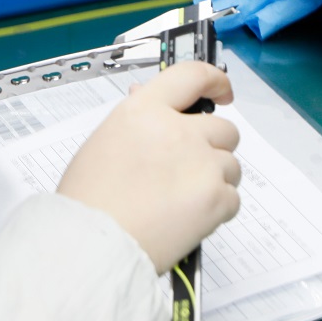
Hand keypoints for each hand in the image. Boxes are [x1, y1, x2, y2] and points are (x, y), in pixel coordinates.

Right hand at [57, 62, 240, 274]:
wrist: (92, 245)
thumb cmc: (89, 200)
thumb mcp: (105, 143)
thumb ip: (137, 121)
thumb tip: (148, 97)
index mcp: (145, 110)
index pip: (192, 75)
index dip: (215, 81)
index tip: (222, 90)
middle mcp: (178, 130)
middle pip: (223, 128)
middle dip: (213, 146)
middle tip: (190, 169)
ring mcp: (201, 163)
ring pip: (231, 165)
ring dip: (214, 180)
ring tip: (180, 201)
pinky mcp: (216, 197)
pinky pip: (232, 198)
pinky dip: (217, 210)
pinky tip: (187, 218)